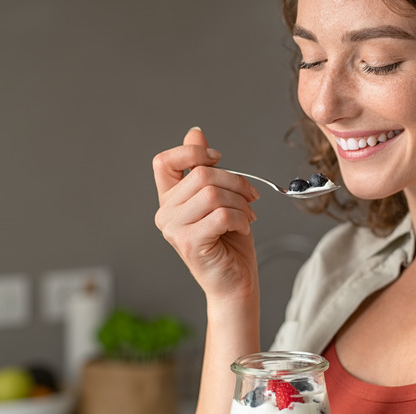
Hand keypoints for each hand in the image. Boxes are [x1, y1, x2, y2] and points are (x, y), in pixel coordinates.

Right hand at [153, 127, 260, 300]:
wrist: (236, 283)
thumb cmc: (230, 243)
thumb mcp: (220, 198)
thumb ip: (204, 169)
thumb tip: (195, 132)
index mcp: (169, 199)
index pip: (164, 161)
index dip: (192, 152)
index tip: (218, 158)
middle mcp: (165, 213)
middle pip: (202, 174)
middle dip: (236, 182)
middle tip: (251, 198)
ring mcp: (174, 229)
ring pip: (214, 194)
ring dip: (241, 203)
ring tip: (247, 217)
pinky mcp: (190, 243)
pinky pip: (222, 214)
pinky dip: (242, 218)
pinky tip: (243, 228)